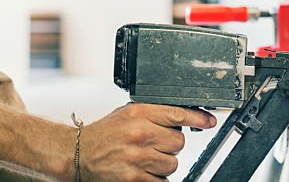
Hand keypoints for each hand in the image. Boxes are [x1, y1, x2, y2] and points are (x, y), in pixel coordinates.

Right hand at [79, 103, 216, 180]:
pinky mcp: (134, 178)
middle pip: (178, 141)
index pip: (177, 113)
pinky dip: (157, 178)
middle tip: (157, 145)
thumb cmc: (105, 134)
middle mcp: (139, 134)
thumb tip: (183, 118)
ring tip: (147, 159)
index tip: (209, 121)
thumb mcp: (127, 114)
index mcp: (138, 113)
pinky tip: (146, 172)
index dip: (198, 118)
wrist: (80, 154)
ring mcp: (137, 158)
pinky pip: (162, 181)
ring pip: (172, 163)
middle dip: (171, 145)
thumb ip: (153, 114)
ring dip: (164, 164)